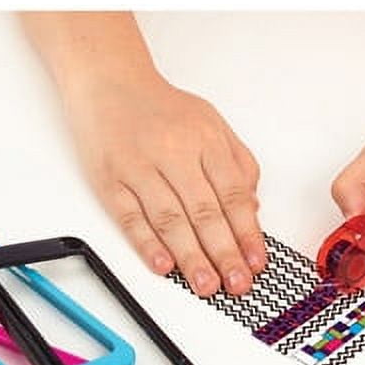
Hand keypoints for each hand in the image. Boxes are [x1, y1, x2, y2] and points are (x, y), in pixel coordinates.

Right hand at [66, 72, 264, 295]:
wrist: (108, 80)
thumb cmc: (162, 109)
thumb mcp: (212, 125)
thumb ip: (238, 164)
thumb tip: (252, 210)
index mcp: (205, 140)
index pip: (233, 195)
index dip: (247, 233)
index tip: (256, 262)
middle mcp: (173, 152)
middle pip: (204, 212)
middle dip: (224, 253)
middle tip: (237, 284)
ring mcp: (139, 167)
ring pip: (169, 219)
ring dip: (190, 257)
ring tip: (206, 284)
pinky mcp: (109, 179)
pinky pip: (130, 217)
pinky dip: (146, 244)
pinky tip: (163, 265)